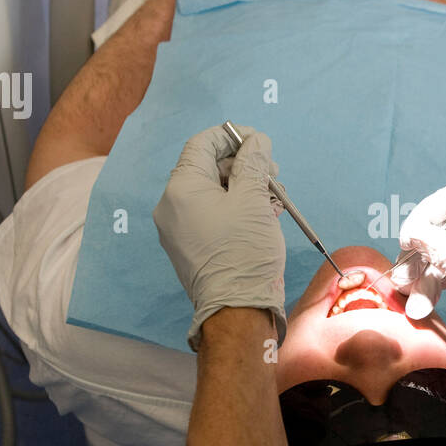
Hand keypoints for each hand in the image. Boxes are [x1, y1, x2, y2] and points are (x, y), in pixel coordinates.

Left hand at [153, 125, 286, 350]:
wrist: (237, 310)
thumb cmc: (244, 254)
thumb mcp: (253, 200)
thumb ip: (253, 164)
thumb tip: (256, 142)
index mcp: (181, 189)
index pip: (202, 144)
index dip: (233, 136)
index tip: (260, 142)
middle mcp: (172, 206)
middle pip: (208, 167)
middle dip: (243, 165)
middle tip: (273, 173)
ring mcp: (179, 228)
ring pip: (213, 192)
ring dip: (244, 187)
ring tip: (274, 198)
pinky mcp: (191, 245)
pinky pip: (212, 214)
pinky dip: (236, 208)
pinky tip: (263, 214)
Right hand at [392, 186, 445, 375]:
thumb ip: (445, 252)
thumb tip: (412, 232)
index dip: (421, 219)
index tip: (407, 245)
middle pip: (436, 231)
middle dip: (416, 256)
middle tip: (403, 284)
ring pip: (437, 256)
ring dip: (421, 279)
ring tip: (414, 306)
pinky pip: (445, 273)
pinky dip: (432, 288)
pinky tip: (424, 306)